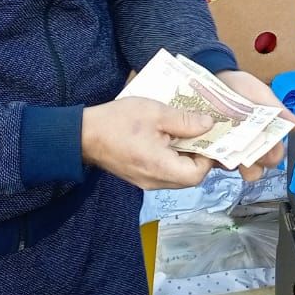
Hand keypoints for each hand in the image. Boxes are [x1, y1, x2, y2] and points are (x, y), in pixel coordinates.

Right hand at [80, 97, 215, 189]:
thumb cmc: (117, 122)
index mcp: (160, 168)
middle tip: (204, 133)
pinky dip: (173, 157)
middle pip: (189, 177)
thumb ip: (185, 120)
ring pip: (177, 175)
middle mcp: (154, 181)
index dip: (209, 157)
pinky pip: (165, 171)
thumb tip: (209, 124)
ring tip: (189, 132)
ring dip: (187, 156)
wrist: (83, 134)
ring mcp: (146, 181)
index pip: (197, 174)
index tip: (211, 136)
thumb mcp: (155, 113)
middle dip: (200, 156)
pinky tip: (171, 137)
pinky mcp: (139, 176)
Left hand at [217, 70, 294, 181]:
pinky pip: (210, 159)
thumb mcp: (263, 95)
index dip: (271, 157)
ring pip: (232, 167)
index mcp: (264, 138)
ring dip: (230, 162)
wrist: (217, 77)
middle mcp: (248, 148)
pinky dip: (211, 156)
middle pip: (254, 169)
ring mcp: (228, 150)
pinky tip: (210, 147)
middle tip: (245, 159)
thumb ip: (280, 111)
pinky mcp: (208, 148)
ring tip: (225, 153)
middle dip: (252, 168)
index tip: (267, 152)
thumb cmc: (243, 87)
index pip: (273, 156)